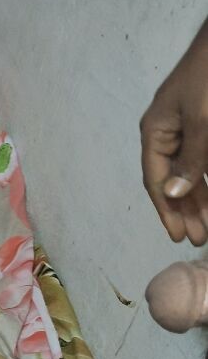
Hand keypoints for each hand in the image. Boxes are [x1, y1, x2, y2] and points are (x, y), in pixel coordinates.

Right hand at [141, 36, 207, 244]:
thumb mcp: (201, 120)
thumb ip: (191, 158)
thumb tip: (173, 192)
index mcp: (156, 132)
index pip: (156, 179)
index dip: (166, 209)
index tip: (178, 234)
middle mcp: (167, 133)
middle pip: (172, 179)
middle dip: (185, 209)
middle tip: (197, 238)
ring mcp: (186, 128)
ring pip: (190, 171)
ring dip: (199, 198)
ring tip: (207, 225)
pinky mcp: (203, 122)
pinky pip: (202, 158)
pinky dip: (206, 177)